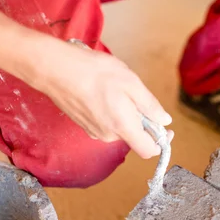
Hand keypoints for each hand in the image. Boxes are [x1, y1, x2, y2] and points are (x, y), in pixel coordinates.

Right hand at [33, 42, 172, 157]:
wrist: (54, 68)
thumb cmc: (93, 72)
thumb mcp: (131, 83)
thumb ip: (150, 106)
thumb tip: (164, 121)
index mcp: (123, 128)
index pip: (149, 151)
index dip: (161, 142)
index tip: (165, 129)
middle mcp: (108, 136)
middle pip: (135, 137)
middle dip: (142, 121)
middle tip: (136, 96)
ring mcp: (94, 132)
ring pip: (120, 129)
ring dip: (126, 115)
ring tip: (115, 90)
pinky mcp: (85, 125)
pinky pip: (107, 124)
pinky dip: (112, 112)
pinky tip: (103, 93)